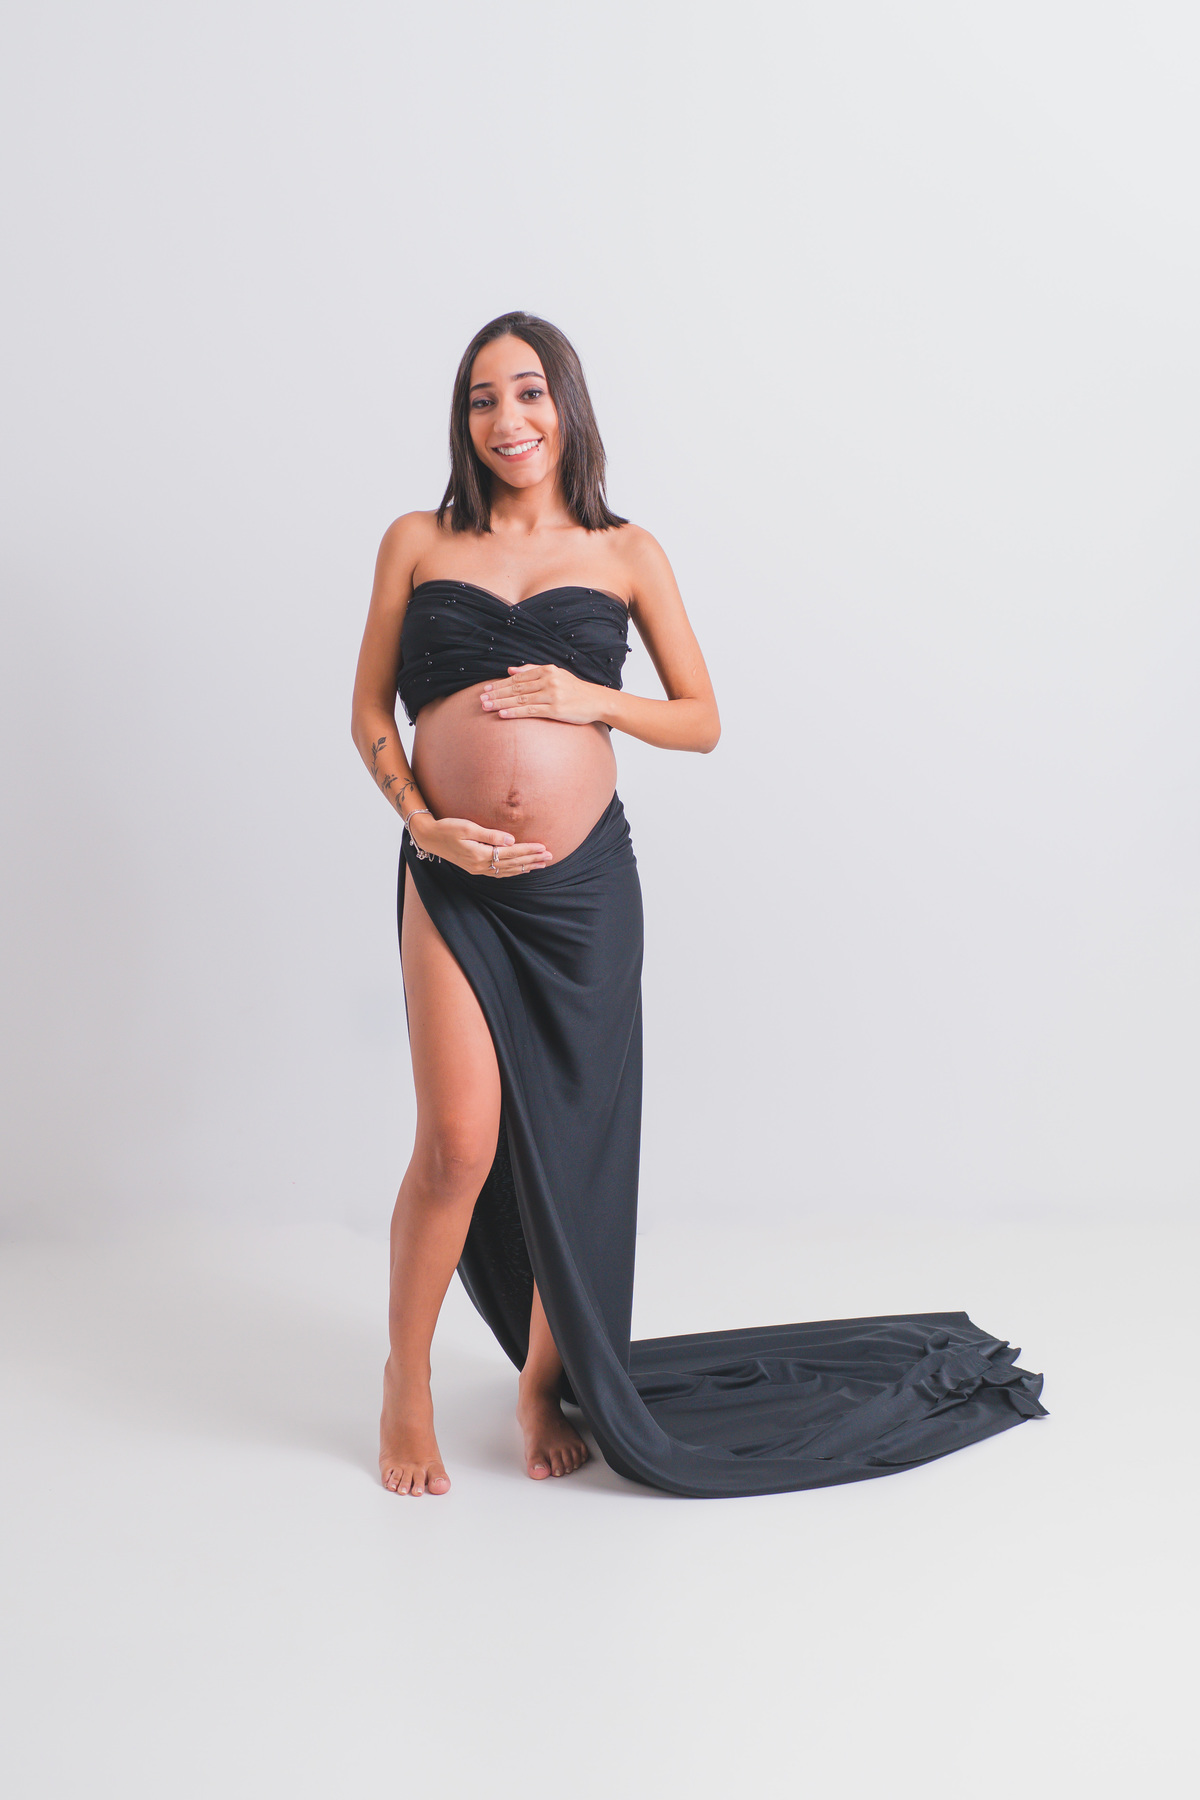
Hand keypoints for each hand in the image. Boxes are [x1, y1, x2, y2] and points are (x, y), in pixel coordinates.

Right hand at [409, 812, 552, 877]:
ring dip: (525, 867)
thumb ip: (490, 835)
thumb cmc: (447, 827)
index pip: (510, 853)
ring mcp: (477, 868)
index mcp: (479, 855)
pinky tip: (521, 869)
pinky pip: (498, 872)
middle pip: (512, 864)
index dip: (528, 850)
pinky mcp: (474, 867)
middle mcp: (480, 865)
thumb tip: (511, 840)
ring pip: (507, 870)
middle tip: (550, 857)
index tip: (544, 847)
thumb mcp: (467, 827)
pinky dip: (512, 871)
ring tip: (541, 864)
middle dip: (532, 860)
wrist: (429, 837)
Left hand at [480, 664, 606, 724]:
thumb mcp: (556, 674)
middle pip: (516, 687)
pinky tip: (503, 714)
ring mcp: (552, 695)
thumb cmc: (574, 689)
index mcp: (547, 670)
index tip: (486, 688)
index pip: (518, 678)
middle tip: (481, 698)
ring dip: (501, 703)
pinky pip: (530, 711)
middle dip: (497, 693)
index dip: (500, 683)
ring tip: (486, 706)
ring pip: (521, 699)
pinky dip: (515, 712)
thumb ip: (533, 670)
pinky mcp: (556, 710)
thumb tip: (510, 670)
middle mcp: (549, 680)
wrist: (597, 701)